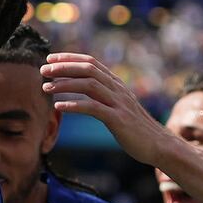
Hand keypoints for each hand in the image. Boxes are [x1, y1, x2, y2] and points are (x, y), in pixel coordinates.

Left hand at [41, 53, 168, 166]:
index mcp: (117, 85)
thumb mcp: (121, 107)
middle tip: (43, 70)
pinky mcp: (118, 119)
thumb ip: (105, 96)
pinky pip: (93, 108)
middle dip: (63, 67)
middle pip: (88, 69)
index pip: (91, 63)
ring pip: (89, 85)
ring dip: (65, 84)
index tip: (51, 58)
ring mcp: (119, 103)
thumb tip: (87, 90)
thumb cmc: (137, 129)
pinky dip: (74, 105)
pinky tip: (58, 107)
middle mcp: (117, 89)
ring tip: (46, 87)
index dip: (70, 58)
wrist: (159, 145)